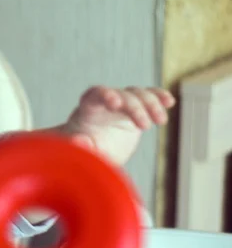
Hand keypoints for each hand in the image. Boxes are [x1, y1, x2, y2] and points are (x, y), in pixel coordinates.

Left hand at [59, 86, 174, 164]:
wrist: (94, 154)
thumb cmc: (83, 152)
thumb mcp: (80, 152)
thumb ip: (78, 145)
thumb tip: (78, 141)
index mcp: (88, 108)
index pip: (96, 94)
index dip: (106, 95)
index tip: (116, 104)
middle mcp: (105, 102)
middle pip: (122, 94)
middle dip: (135, 107)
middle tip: (145, 127)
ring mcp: (122, 104)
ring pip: (138, 94)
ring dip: (151, 104)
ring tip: (160, 121)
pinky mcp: (136, 110)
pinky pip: (149, 97)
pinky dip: (159, 97)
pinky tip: (169, 102)